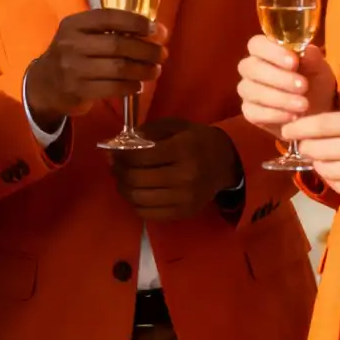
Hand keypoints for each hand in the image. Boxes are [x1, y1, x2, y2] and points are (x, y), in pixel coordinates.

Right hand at [24, 11, 168, 131]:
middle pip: (118, 44)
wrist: (44, 85)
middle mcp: (71, 44)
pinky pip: (113, 88)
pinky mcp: (78, 90)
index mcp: (74, 24)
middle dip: (146, 49)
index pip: (109, 17)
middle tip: (162, 54)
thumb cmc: (71, 55)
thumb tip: (153, 31)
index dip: (136, 22)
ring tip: (155, 70)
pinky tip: (138, 85)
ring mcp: (73, 69)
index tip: (156, 29)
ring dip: (143, 70)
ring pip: (119, 68)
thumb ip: (109, 30)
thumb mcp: (81, 35)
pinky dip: (131, 87)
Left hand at [105, 117, 240, 221]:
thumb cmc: (197, 140)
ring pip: (138, 199)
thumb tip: (120, 144)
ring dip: (123, 188)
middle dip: (118, 171)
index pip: (140, 157)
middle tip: (114, 165)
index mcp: (183, 150)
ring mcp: (184, 198)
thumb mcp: (176, 126)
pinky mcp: (183, 213)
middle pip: (136, 179)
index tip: (114, 151)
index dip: (120, 155)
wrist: (225, 164)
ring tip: (122, 178)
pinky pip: (148, 214)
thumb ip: (149, 131)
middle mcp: (184, 177)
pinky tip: (135, 192)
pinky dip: (135, 203)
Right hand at [237, 37, 336, 139]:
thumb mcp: (319, 68)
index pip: (257, 44)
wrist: (319, 109)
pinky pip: (253, 113)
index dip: (272, 52)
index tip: (294, 62)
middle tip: (303, 86)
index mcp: (264, 50)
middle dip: (278, 77)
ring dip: (279, 98)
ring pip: (251, 90)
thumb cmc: (314, 81)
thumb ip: (311, 57)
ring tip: (303, 105)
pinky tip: (293, 117)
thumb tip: (305, 50)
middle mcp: (251, 68)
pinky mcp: (250, 112)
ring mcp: (248, 91)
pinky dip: (274, 115)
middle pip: (251, 67)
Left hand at [280, 109, 339, 199]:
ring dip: (318, 165)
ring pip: (327, 169)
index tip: (286, 131)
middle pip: (319, 149)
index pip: (322, 124)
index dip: (299, 128)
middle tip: (306, 147)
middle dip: (306, 148)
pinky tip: (336, 173)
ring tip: (322, 160)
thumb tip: (308, 129)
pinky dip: (332, 180)